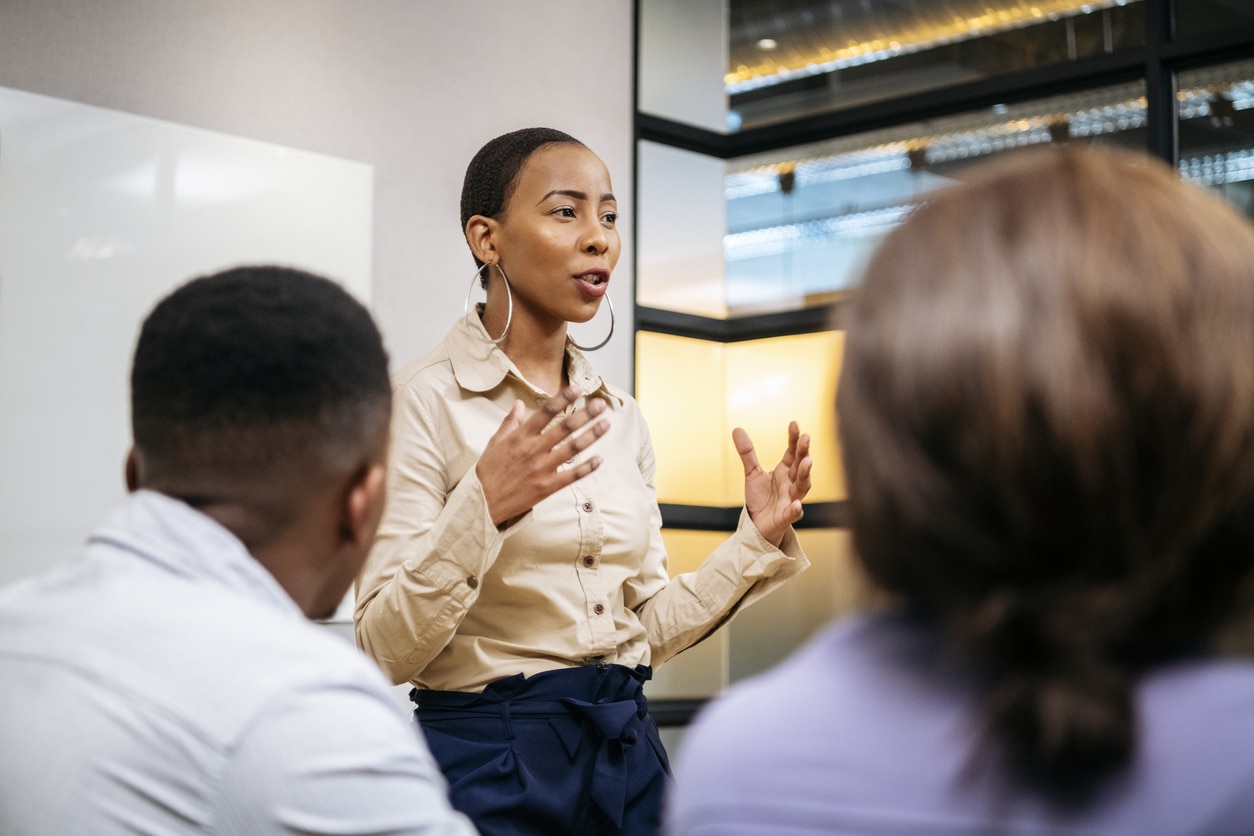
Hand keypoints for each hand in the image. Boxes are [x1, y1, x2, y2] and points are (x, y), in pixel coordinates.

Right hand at [476, 385, 609, 526]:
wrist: (484, 502)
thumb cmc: (488, 471)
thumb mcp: (495, 442)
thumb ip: (510, 422)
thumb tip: (518, 403)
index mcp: (521, 436)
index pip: (546, 412)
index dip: (563, 398)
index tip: (578, 388)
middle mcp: (534, 449)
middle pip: (565, 427)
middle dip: (585, 414)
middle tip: (600, 404)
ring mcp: (542, 468)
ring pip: (573, 448)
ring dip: (591, 436)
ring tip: (606, 424)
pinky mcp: (547, 486)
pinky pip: (572, 475)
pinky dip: (587, 467)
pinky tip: (600, 458)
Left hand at [736, 421, 811, 547]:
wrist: (758, 525)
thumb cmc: (761, 499)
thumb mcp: (752, 473)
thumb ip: (747, 453)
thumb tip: (737, 429)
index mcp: (786, 471)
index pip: (792, 452)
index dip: (794, 439)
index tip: (794, 424)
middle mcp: (792, 483)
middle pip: (800, 465)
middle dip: (804, 452)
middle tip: (806, 438)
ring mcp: (791, 499)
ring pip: (802, 486)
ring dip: (806, 474)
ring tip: (808, 462)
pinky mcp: (786, 516)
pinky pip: (793, 513)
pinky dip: (796, 509)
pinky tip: (797, 505)